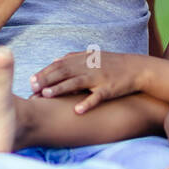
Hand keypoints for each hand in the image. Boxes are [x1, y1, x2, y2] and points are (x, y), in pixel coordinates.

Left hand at [30, 50, 144, 112]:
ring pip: (77, 82)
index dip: (45, 72)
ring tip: (46, 95)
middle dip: (47, 79)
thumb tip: (54, 61)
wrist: (137, 68)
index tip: (31, 81)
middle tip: (32, 88)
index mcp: (84, 60)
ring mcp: (99, 77)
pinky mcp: (109, 88)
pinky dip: (87, 103)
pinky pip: (97, 97)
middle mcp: (89, 67)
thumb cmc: (113, 64)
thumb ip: (73, 58)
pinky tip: (77, 111)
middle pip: (64, 72)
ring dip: (61, 88)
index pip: (60, 65)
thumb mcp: (93, 57)